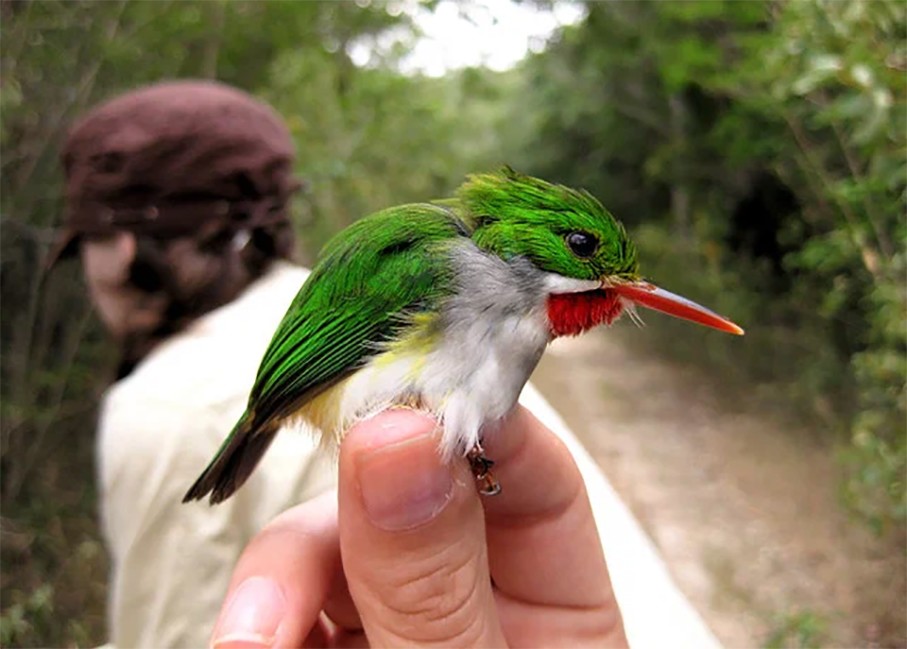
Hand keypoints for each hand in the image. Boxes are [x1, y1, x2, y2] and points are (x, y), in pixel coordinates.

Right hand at [209, 407, 627, 647]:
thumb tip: (398, 425)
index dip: (459, 425)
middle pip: (401, 501)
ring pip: (325, 555)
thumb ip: (434, 582)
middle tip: (274, 608)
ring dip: (272, 599)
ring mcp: (395, 626)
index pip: (521, 467)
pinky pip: (287, 616)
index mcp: (555, 601)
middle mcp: (474, 598)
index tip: (385, 417)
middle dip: (331, 535)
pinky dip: (261, 629)